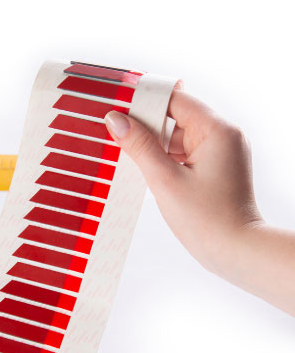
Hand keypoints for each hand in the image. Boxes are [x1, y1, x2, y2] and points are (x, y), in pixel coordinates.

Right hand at [105, 89, 294, 311]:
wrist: (236, 252)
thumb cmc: (206, 220)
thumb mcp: (165, 180)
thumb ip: (139, 146)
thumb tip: (115, 119)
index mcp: (217, 131)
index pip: (176, 100)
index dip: (145, 101)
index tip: (117, 105)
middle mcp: (223, 136)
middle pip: (176, 117)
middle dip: (146, 124)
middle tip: (115, 131)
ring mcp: (220, 152)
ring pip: (178, 136)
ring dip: (152, 143)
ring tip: (125, 152)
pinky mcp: (214, 168)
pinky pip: (183, 152)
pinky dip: (163, 157)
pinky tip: (143, 167)